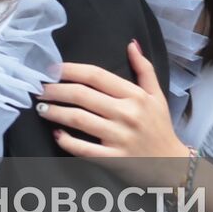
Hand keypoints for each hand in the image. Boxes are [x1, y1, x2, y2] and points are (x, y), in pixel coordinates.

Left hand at [38, 41, 189, 186]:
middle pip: (82, 95)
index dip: (70, 70)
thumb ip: (144, 69)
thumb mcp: (156, 96)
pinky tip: (56, 134)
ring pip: (78, 119)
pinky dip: (66, 141)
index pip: (96, 76)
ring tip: (41, 108)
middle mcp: (127, 114)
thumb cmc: (161, 128)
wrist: (174, 167)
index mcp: (135, 96)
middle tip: (38, 89)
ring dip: (55, 112)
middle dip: (55, 90)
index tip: (51, 69)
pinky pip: (83, 149)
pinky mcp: (114, 159)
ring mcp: (120, 138)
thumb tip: (131, 44)